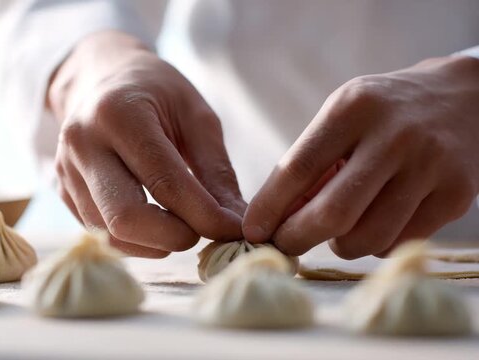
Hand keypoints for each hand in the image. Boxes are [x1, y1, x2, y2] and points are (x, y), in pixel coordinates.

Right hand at [49, 31, 245, 257]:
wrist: (99, 77)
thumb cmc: (155, 92)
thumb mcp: (195, 115)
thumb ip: (216, 170)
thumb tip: (235, 224)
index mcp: (118, 114)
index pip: (164, 182)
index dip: (203, 216)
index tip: (232, 231)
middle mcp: (83, 143)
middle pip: (125, 218)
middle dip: (173, 237)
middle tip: (203, 233)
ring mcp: (66, 170)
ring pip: (109, 234)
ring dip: (155, 244)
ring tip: (181, 226)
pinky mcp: (62, 190)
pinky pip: (100, 233)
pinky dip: (135, 241)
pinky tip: (156, 224)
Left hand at [244, 55, 478, 258]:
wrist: (466, 98)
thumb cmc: (383, 114)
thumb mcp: (342, 117)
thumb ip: (309, 162)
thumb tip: (272, 219)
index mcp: (353, 108)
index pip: (298, 168)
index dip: (269, 207)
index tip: (252, 231)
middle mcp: (394, 135)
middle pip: (333, 212)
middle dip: (298, 238)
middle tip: (285, 244)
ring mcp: (431, 166)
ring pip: (368, 237)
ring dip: (340, 244)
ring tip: (339, 226)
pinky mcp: (457, 194)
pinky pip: (399, 242)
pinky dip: (376, 243)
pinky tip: (376, 222)